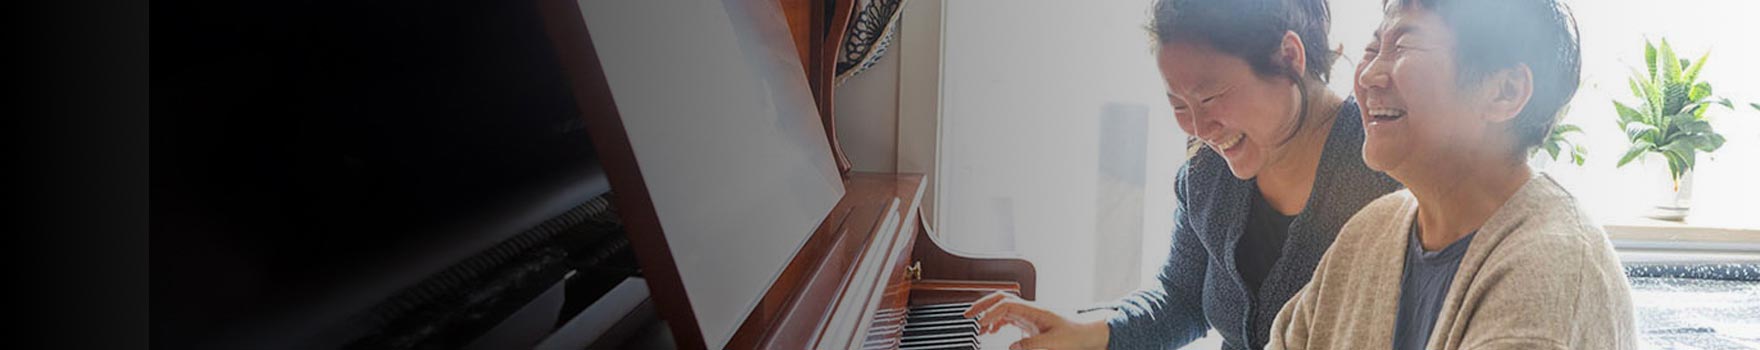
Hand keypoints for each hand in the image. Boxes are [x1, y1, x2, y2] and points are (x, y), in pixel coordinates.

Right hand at [962, 291, 1109, 349]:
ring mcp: (1029, 314)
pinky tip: (992, 331)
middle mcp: (1030, 309)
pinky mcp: (1030, 321)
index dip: (991, 313)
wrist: (1090, 333)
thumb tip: (1010, 348)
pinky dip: (997, 321)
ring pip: (1002, 306)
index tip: (981, 325)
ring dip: (988, 313)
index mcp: (1034, 310)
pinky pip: (1008, 316)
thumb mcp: (1054, 343)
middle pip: (1000, 299)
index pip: (1006, 304)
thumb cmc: (1076, 335)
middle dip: (981, 304)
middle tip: (967, 315)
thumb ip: (1031, 346)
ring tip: (977, 326)